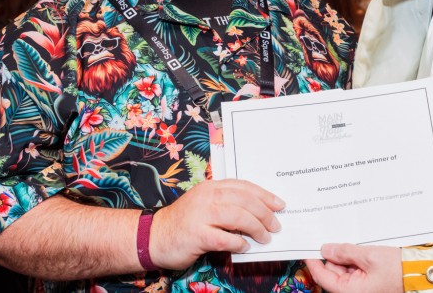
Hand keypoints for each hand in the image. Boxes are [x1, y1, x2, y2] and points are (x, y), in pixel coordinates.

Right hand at [148, 179, 283, 270]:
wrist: (153, 236)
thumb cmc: (183, 222)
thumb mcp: (204, 204)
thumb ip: (227, 204)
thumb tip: (258, 213)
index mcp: (211, 187)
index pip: (244, 187)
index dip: (264, 195)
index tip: (279, 204)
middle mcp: (207, 197)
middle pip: (245, 201)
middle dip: (265, 213)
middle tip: (275, 225)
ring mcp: (201, 215)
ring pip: (238, 217)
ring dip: (256, 228)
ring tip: (265, 237)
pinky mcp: (197, 235)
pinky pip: (225, 239)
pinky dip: (238, 243)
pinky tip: (245, 247)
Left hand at [305, 243, 400, 292]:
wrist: (421, 275)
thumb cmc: (399, 270)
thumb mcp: (369, 256)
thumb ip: (345, 252)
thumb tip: (326, 249)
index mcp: (350, 292)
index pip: (322, 277)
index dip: (314, 261)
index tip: (308, 248)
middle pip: (333, 273)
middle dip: (334, 256)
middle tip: (336, 239)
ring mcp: (362, 289)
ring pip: (344, 271)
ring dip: (347, 258)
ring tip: (358, 246)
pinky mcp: (369, 285)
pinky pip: (355, 272)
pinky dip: (356, 261)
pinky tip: (362, 251)